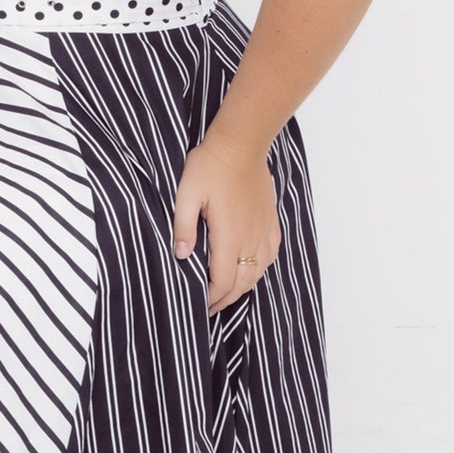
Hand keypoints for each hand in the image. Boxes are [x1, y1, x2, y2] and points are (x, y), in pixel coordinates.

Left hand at [172, 131, 281, 315]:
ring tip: (228, 293)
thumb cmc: (210, 167)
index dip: (212, 298)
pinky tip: (250, 270)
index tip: (201, 305)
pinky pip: (270, 255)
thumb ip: (183, 227)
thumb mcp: (186, 195)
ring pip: (258, 272)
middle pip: (242, 283)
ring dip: (243, 287)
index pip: (222, 281)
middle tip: (212, 307)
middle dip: (226, 299)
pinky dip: (259, 269)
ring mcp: (264, 230)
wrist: (240, 145)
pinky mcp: (271, 222)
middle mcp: (251, 238)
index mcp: (229, 236)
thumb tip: (182, 256)